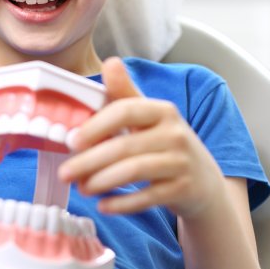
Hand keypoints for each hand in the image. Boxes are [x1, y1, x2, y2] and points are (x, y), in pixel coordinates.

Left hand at [58, 58, 225, 218]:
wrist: (204, 181)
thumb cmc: (166, 143)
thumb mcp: (149, 117)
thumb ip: (125, 93)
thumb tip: (110, 62)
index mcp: (162, 110)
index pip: (125, 110)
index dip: (96, 126)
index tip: (71, 140)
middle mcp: (175, 134)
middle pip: (125, 146)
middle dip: (89, 161)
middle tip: (65, 172)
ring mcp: (181, 162)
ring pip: (134, 171)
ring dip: (102, 181)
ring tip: (81, 188)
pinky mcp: (184, 189)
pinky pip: (148, 197)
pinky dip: (122, 203)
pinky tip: (103, 206)